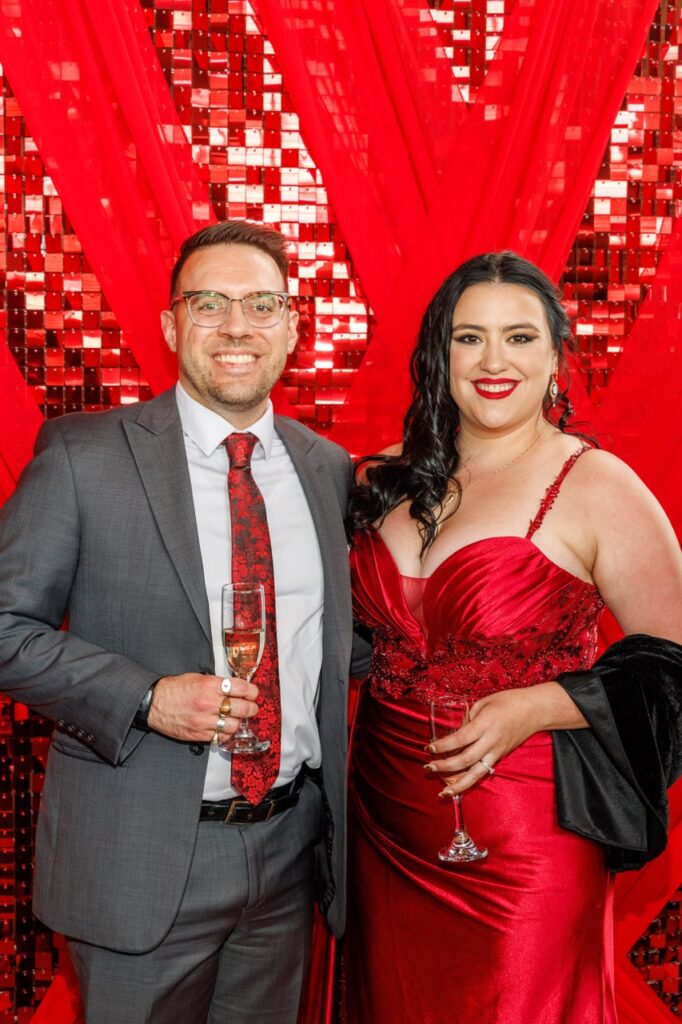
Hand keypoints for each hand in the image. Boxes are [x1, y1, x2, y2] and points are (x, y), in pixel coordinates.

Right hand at [147, 673, 258, 742]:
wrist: (154, 703)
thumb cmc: (174, 689)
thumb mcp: (197, 678)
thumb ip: (217, 683)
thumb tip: (235, 687)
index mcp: (209, 685)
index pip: (240, 688)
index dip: (251, 691)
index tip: (254, 693)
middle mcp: (208, 703)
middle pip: (241, 708)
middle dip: (251, 708)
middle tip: (251, 707)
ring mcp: (204, 721)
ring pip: (234, 725)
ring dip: (238, 722)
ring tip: (236, 718)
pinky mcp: (199, 734)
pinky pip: (221, 737)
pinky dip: (226, 733)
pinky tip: (225, 728)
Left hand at [425, 683, 580, 794]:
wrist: (535, 710)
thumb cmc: (508, 701)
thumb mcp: (484, 702)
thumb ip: (469, 718)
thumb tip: (456, 731)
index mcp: (485, 724)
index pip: (460, 738)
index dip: (443, 745)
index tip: (429, 748)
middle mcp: (491, 740)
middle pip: (466, 759)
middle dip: (445, 766)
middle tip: (429, 768)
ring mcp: (497, 751)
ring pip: (476, 773)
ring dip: (458, 784)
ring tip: (443, 793)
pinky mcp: (501, 757)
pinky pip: (484, 772)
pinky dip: (470, 780)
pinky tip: (459, 786)